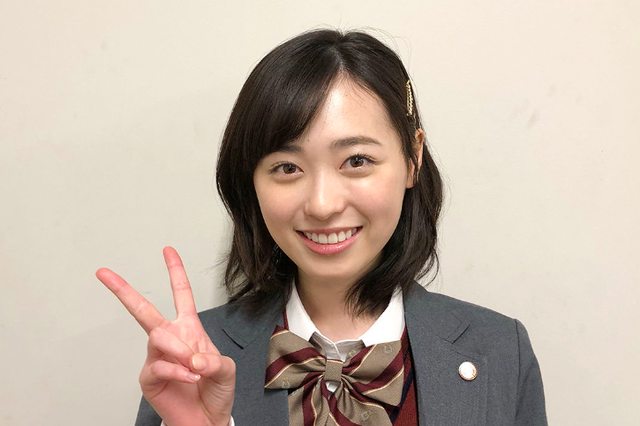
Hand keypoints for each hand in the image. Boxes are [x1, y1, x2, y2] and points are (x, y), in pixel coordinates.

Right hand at [96, 247, 234, 425]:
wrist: (206, 421)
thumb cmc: (216, 391)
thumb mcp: (225, 370)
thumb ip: (213, 360)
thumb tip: (192, 356)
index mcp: (189, 329)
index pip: (181, 294)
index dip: (175, 272)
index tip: (167, 251)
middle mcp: (170, 339)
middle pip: (144, 310)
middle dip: (123, 290)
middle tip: (104, 273)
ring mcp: (157, 357)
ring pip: (158, 336)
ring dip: (178, 349)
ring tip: (194, 366)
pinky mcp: (149, 377)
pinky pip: (158, 365)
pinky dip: (177, 371)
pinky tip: (188, 377)